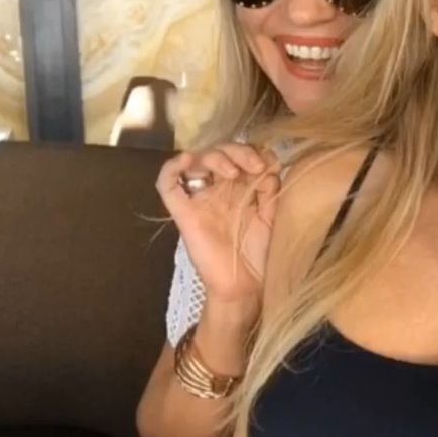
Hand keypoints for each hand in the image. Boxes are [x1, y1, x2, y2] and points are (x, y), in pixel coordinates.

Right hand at [156, 143, 280, 311]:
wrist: (244, 286)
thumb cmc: (258, 254)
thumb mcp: (270, 216)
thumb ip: (270, 190)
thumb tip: (270, 164)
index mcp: (238, 187)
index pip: (239, 154)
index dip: (253, 150)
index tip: (270, 164)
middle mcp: (216, 189)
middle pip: (218, 152)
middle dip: (238, 151)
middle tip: (255, 166)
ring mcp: (198, 199)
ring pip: (195, 160)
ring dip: (215, 156)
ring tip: (233, 172)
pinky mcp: (183, 213)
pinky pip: (167, 184)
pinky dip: (173, 166)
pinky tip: (189, 159)